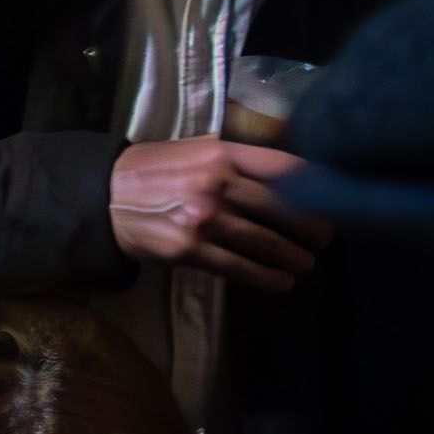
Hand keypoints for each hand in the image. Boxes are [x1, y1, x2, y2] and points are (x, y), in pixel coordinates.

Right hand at [111, 137, 326, 286]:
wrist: (99, 196)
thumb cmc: (151, 171)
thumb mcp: (193, 150)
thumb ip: (234, 159)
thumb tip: (284, 175)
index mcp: (220, 153)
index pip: (284, 167)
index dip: (316, 184)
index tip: (334, 198)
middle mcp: (216, 183)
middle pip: (284, 207)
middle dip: (312, 227)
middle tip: (325, 238)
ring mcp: (204, 218)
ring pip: (266, 242)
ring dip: (294, 257)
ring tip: (305, 264)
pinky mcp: (189, 250)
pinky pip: (239, 267)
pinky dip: (266, 277)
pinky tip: (282, 282)